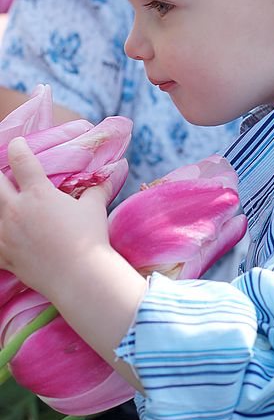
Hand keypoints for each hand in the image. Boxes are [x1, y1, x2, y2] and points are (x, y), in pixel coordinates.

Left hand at [0, 137, 147, 391]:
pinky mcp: (4, 255)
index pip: (21, 159)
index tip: (19, 143)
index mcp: (38, 194)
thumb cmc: (90, 238)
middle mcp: (16, 210)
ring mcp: (5, 234)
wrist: (80, 277)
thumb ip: (99, 186)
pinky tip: (4, 232)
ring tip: (7, 201)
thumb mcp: (95, 207)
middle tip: (5, 173)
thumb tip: (116, 169)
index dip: (18, 146)